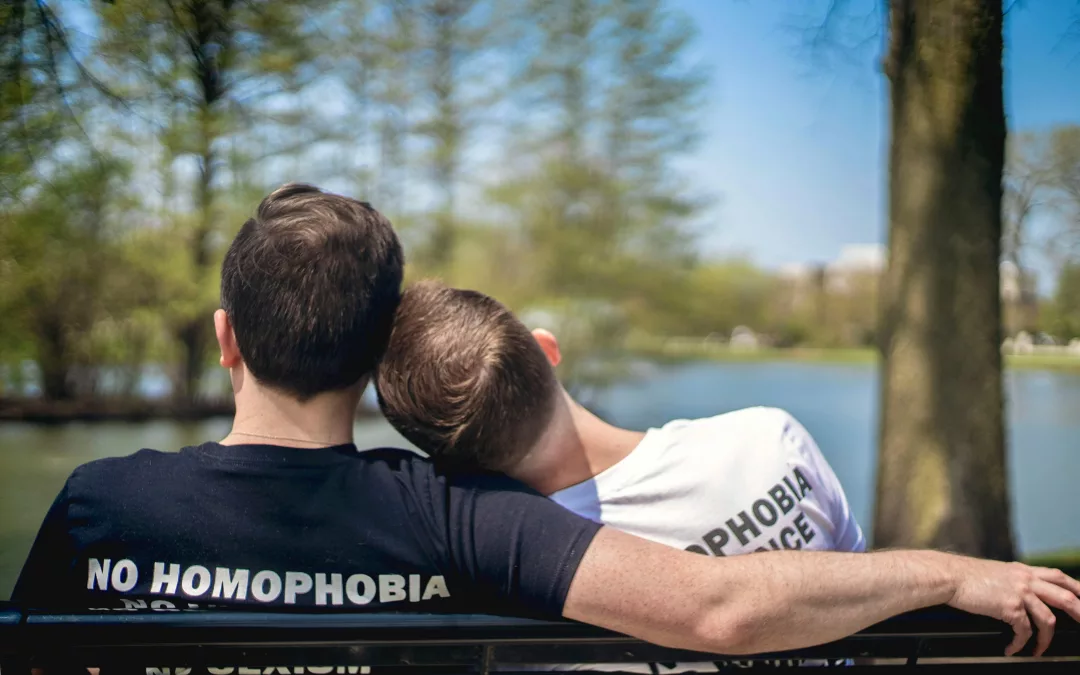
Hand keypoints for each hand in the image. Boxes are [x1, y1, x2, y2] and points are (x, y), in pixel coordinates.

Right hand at [946, 558, 1079, 655]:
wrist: (949, 576)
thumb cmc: (965, 576)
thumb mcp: (996, 572)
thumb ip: (1013, 580)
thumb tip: (1021, 593)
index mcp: (1023, 570)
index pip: (1059, 576)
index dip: (1077, 588)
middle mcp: (1025, 580)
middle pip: (1065, 596)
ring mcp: (1019, 593)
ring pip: (1049, 619)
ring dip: (1046, 640)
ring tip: (1038, 650)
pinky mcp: (1010, 607)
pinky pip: (1024, 631)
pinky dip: (1020, 644)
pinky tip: (1011, 649)